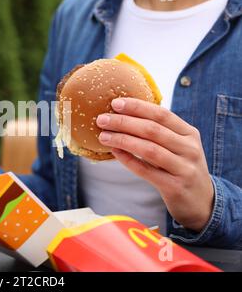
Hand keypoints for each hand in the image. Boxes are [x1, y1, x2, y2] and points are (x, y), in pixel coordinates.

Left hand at [96, 98, 213, 231]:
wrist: (202, 201)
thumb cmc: (181, 168)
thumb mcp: (178, 146)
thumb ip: (159, 132)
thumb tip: (123, 115)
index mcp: (189, 133)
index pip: (161, 114)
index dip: (137, 107)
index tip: (115, 103)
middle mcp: (189, 149)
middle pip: (152, 130)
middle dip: (124, 122)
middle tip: (102, 119)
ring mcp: (183, 168)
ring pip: (148, 149)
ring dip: (123, 140)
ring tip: (104, 136)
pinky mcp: (174, 186)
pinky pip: (146, 170)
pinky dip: (128, 160)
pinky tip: (114, 152)